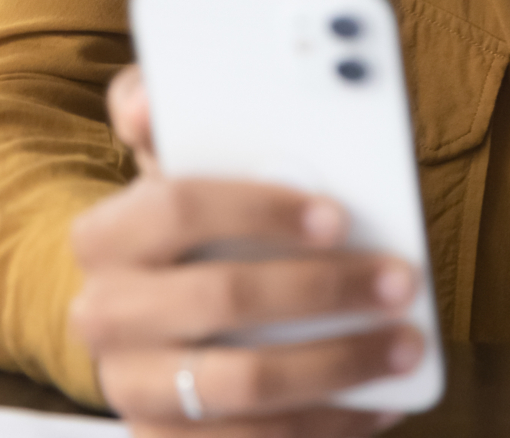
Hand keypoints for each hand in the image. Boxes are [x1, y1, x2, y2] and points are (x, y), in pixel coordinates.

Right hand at [68, 67, 424, 435]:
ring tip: (405, 346)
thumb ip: (177, 120)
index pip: (177, 206)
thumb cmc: (193, 229)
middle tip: (401, 280)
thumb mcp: (180, 167)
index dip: (260, 208)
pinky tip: (380, 400)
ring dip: (337, 367)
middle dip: (323, 289)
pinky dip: (326, 425)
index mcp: (105, 233)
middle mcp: (104, 315)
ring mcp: (132, 387)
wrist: (149, 322)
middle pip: (219, 300)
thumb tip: (150, 103)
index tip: (337, 214)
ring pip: (241, 388)